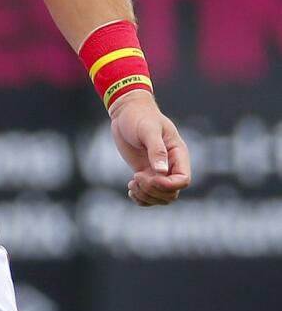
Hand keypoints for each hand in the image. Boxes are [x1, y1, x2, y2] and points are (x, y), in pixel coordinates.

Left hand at [108, 91, 190, 206]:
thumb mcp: (148, 129)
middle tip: (136, 177)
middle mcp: (171, 165)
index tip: (147, 176)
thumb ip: (156, 149)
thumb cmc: (139, 116)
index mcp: (177, 154)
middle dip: (153, 191)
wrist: (126, 111)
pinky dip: (140, 198)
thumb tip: (162, 172)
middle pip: (172, 193)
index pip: (183, 180)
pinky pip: (149, 195)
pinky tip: (130, 190)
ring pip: (161, 197)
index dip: (167, 185)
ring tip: (132, 183)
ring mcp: (158, 171)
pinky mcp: (145, 173)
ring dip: (146, 196)